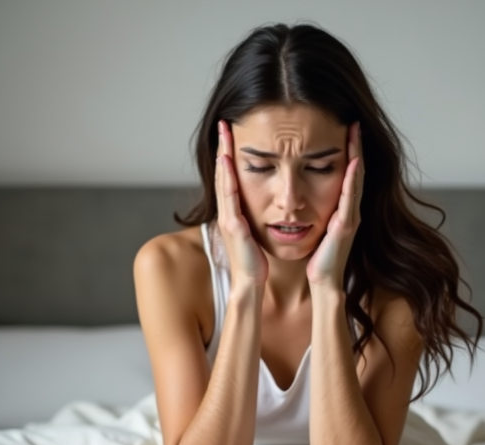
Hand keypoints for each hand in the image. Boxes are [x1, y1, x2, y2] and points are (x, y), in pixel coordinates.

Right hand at [215, 120, 268, 286]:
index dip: (229, 154)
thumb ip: (254, 217)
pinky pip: (229, 197)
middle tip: (225, 123)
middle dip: (223, 147)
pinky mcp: (233, 226)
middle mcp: (227, 212)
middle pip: (223, 173)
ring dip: (223, 155)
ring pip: (223, 180)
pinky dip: (227, 178)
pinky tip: (227, 160)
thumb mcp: (254, 232)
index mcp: (234, 213)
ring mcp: (228, 218)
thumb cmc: (256, 260)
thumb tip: (261, 203)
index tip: (232, 133)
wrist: (251, 282)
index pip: (230, 178)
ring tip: (224, 132)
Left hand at [306, 122, 363, 288]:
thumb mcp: (320, 226)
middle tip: (353, 120)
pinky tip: (353, 162)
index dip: (348, 150)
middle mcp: (350, 209)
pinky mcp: (345, 226)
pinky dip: (353, 179)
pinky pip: (350, 198)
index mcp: (343, 208)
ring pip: (356, 180)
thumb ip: (320, 209)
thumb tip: (310, 192)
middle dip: (356, 145)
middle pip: (356, 171)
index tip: (345, 127)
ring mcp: (351, 216)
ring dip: (357, 154)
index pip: (347, 173)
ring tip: (355, 131)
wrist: (323, 280)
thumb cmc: (319, 256)